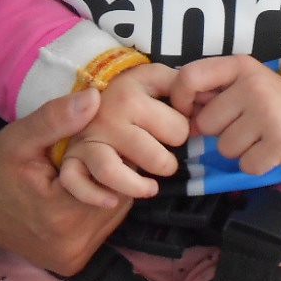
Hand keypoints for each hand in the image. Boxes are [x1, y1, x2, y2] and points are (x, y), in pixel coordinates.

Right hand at [0, 87, 129, 274]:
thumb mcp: (18, 138)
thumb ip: (55, 119)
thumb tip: (95, 97)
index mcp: (61, 216)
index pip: (116, 179)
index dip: (112, 153)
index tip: (96, 138)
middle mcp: (72, 246)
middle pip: (119, 198)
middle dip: (112, 171)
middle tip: (90, 151)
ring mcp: (73, 257)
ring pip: (114, 212)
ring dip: (107, 187)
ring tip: (84, 168)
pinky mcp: (71, 262)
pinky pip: (101, 226)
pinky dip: (97, 204)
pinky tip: (79, 188)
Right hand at [58, 64, 188, 207]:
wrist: (81, 102)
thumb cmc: (128, 93)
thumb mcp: (151, 79)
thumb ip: (179, 84)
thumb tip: (208, 100)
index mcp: (130, 91)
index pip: (177, 128)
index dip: (182, 133)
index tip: (176, 132)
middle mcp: (107, 115)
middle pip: (153, 156)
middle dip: (166, 164)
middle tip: (165, 162)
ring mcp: (87, 139)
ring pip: (113, 172)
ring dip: (137, 187)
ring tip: (151, 187)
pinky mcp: (71, 160)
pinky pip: (76, 183)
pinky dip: (95, 196)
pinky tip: (113, 200)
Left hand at [169, 55, 280, 175]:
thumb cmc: (274, 99)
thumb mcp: (246, 81)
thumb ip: (213, 90)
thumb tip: (183, 114)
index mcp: (240, 67)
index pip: (190, 77)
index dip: (181, 99)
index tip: (190, 111)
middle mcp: (254, 87)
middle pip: (206, 124)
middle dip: (220, 131)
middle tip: (245, 124)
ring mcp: (269, 116)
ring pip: (225, 149)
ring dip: (239, 149)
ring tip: (260, 136)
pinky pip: (246, 166)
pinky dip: (255, 164)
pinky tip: (270, 149)